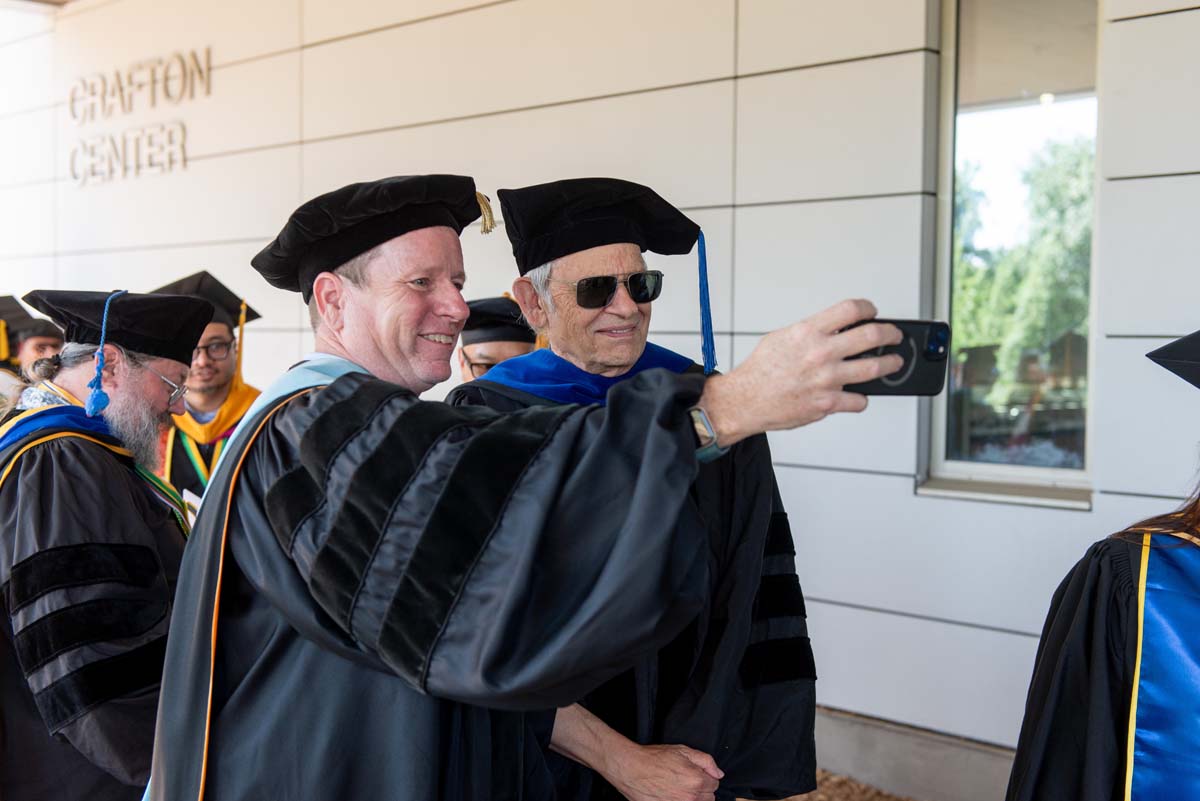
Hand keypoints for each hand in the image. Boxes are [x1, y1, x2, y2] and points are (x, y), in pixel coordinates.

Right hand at [604, 743, 723, 800]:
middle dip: (702, 789)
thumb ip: (706, 761)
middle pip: (709, 798)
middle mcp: (691, 797)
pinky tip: (672, 795)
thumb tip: (718, 773)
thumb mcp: (683, 750)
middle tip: (688, 780)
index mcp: (697, 780)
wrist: (631, 769)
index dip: (706, 776)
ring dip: (693, 798)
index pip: (715, 783)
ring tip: (679, 788)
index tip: (696, 772)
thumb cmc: (654, 758)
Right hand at [699, 299, 903, 445]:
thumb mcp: (782, 338)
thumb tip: (835, 329)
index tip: (872, 312)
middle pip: (871, 335)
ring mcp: (826, 379)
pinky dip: (861, 399)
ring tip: (894, 362)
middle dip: (890, 334)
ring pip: (875, 368)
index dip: (867, 308)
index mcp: (808, 332)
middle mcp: (821, 353)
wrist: (746, 400)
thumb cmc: (761, 370)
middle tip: (894, 336)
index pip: (850, 309)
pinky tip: (858, 396)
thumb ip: (811, 332)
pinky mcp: (827, 403)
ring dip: (890, 364)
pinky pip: (859, 401)